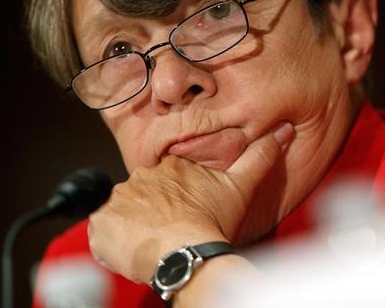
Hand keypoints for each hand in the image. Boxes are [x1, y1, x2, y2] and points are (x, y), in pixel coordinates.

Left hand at [88, 122, 293, 282]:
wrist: (185, 253)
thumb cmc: (211, 223)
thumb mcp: (241, 186)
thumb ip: (260, 156)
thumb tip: (283, 130)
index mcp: (172, 166)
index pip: (167, 179)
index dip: (175, 198)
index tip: (184, 213)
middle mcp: (141, 176)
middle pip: (144, 195)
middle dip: (153, 212)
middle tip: (170, 231)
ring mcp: (119, 199)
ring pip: (124, 211)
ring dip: (134, 226)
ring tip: (154, 243)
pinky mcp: (101, 222)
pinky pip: (103, 230)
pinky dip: (113, 241)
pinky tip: (133, 250)